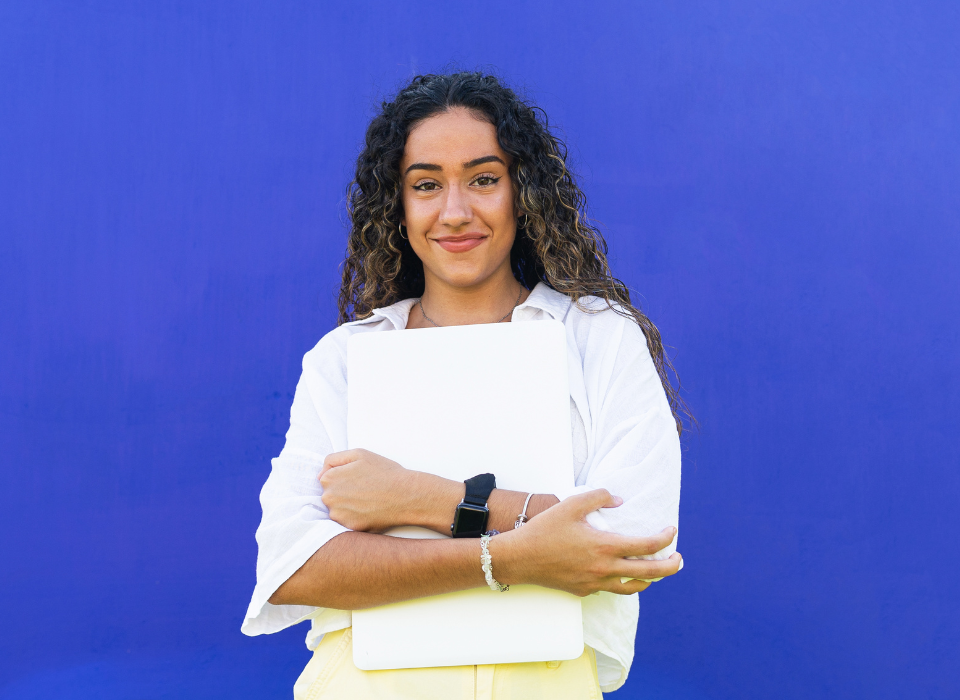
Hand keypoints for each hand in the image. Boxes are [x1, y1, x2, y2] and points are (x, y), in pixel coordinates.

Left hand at [319, 448, 458, 532]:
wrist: (405, 494)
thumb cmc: (384, 472)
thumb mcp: (359, 454)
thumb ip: (333, 460)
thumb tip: (321, 474)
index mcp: (329, 478)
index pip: (327, 479)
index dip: (343, 477)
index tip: (358, 479)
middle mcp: (329, 498)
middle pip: (330, 496)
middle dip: (344, 493)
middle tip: (365, 490)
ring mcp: (338, 515)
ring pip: (338, 511)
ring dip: (349, 507)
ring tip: (368, 500)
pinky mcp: (350, 527)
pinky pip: (348, 523)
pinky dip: (357, 518)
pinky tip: (370, 511)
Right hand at [490, 489, 681, 596]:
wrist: (520, 558)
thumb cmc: (544, 530)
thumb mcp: (571, 505)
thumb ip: (599, 497)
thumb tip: (620, 501)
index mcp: (605, 546)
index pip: (648, 546)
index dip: (665, 539)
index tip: (671, 531)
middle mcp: (605, 569)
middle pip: (650, 573)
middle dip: (670, 567)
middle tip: (679, 559)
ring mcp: (595, 584)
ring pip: (633, 587)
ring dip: (648, 579)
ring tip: (653, 570)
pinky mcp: (584, 591)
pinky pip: (611, 589)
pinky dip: (622, 582)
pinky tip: (619, 573)